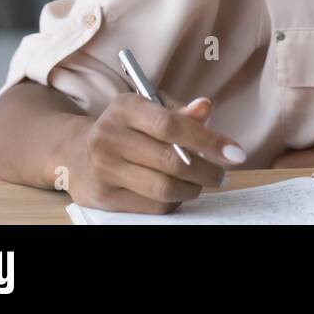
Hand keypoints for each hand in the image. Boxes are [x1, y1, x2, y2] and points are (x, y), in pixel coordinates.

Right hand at [60, 93, 247, 213]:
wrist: (78, 152)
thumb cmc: (128, 127)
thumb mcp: (151, 108)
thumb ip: (180, 111)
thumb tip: (206, 108)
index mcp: (125, 108)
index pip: (171, 125)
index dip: (208, 140)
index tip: (236, 153)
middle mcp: (109, 137)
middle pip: (170, 161)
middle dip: (206, 170)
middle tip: (222, 174)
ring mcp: (102, 169)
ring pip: (163, 188)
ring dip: (193, 188)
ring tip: (201, 182)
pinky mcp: (102, 197)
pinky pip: (152, 206)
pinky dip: (174, 201)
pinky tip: (179, 191)